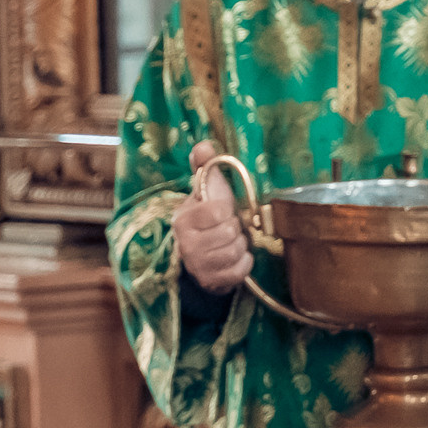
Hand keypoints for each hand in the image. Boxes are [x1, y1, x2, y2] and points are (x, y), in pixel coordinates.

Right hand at [174, 141, 253, 293]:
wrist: (203, 251)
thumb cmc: (209, 215)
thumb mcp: (207, 189)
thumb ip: (204, 166)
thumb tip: (203, 145)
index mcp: (184, 219)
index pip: (219, 211)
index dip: (228, 210)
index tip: (223, 211)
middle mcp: (185, 244)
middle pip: (230, 233)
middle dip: (236, 229)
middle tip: (230, 228)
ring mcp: (196, 266)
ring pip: (235, 252)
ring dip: (241, 246)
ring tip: (232, 242)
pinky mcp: (209, 282)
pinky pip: (239, 271)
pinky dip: (244, 264)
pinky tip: (237, 258)